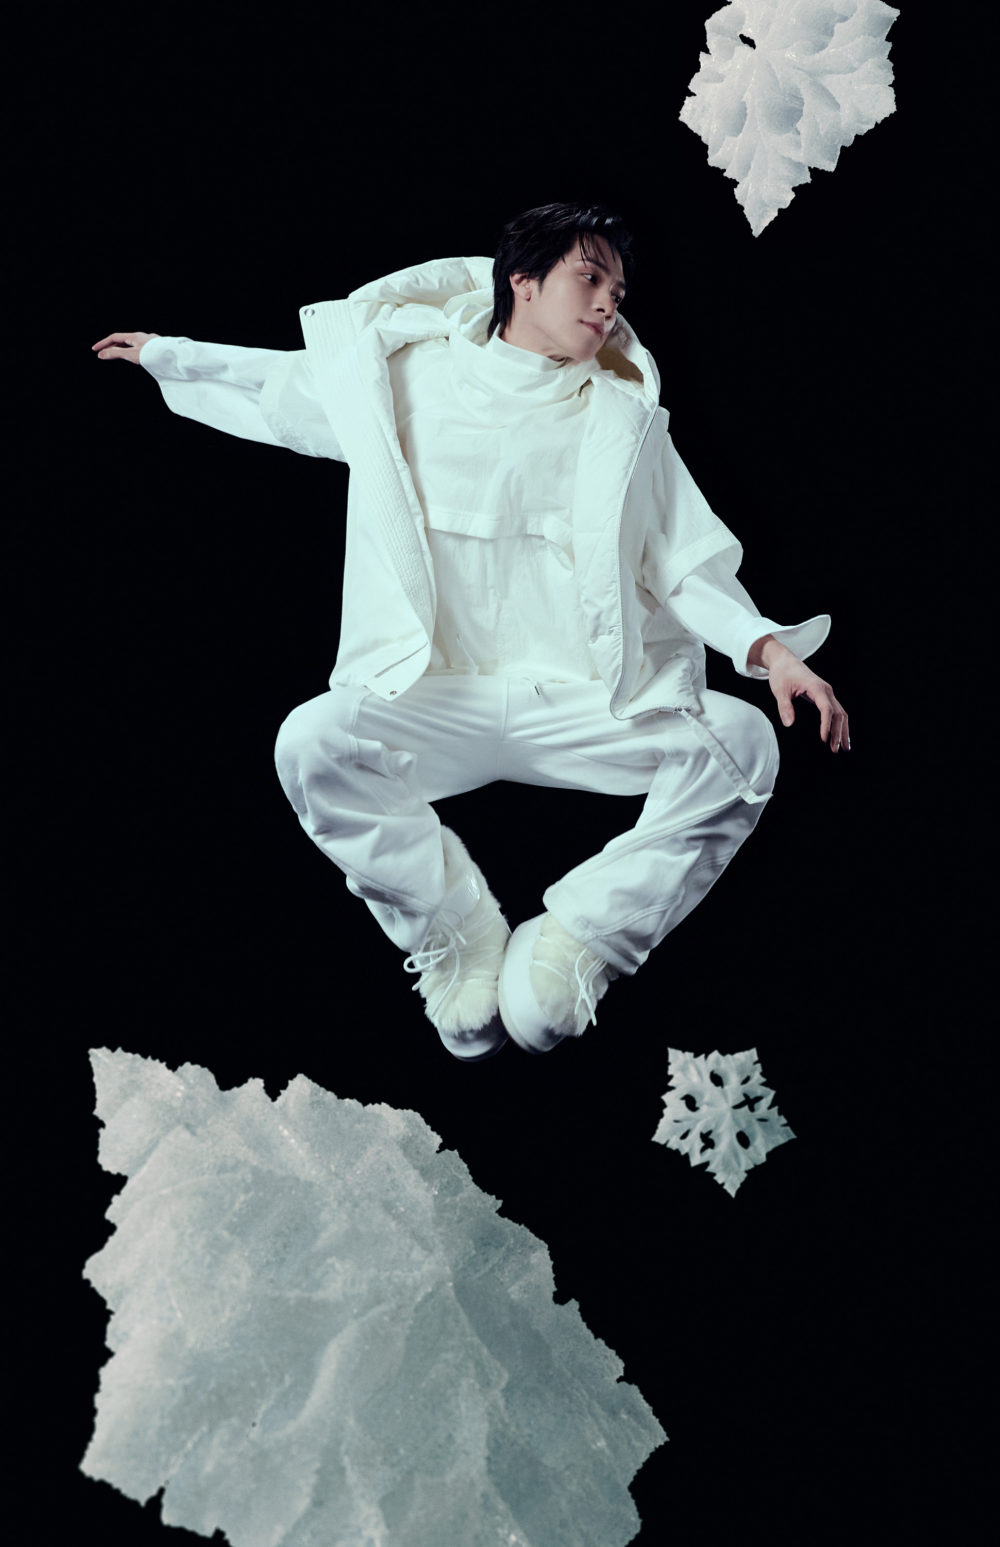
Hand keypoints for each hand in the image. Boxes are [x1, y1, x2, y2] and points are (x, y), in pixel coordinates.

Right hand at [92, 331, 159, 362]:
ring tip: (115, 355)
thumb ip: (116, 354)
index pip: (114, 338)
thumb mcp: (132, 355)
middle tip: (103, 353)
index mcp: (135, 336)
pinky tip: (134, 357)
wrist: (173, 357)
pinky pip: (139, 348)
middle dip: (111, 346)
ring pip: (132, 344)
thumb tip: (102, 354)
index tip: (95, 350)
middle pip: (122, 340)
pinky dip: (131, 352)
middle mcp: (142, 337)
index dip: (103, 343)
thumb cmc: (154, 355)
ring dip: (121, 349)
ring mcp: (149, 342)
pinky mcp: (155, 348)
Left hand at [752, 637, 849, 752]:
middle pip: (838, 713)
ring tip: (844, 748)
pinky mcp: (825, 696)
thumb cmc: (782, 674)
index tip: (824, 739)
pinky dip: (840, 724)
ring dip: (843, 730)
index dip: (826, 725)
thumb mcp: (779, 690)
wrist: (784, 661)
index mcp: (816, 688)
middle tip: (835, 750)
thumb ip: (784, 707)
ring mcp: (827, 693)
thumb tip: (789, 724)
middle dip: (838, 732)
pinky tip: (841, 736)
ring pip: (841, 713)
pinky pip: (836, 711)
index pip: (826, 709)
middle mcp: (826, 690)